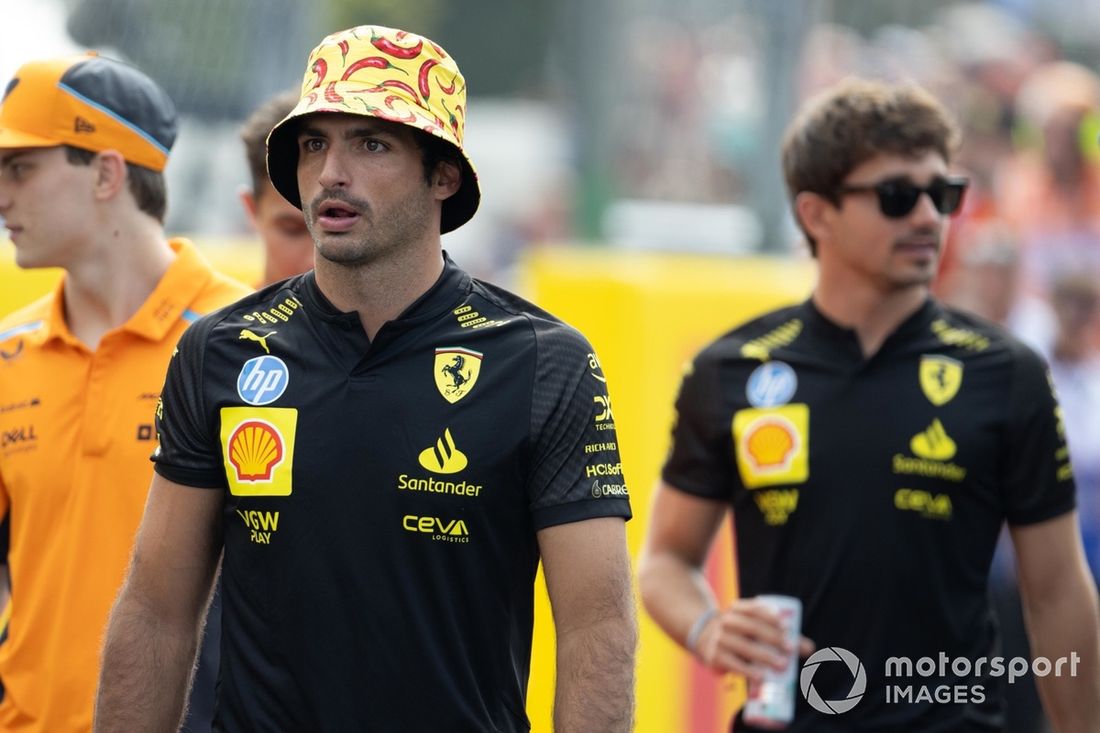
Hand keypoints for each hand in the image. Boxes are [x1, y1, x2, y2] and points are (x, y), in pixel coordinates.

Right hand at [694, 599, 815, 682]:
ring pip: (744, 647)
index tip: (787, 627)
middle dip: (773, 638)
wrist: (704, 638)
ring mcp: (719, 638)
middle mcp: (726, 620)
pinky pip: (732, 663)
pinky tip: (760, 677)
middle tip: (790, 650)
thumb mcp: (753, 627)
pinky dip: (747, 671)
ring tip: (782, 665)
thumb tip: (810, 648)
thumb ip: (779, 635)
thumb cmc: (740, 633)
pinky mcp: (714, 656)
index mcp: (737, 608)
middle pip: (752, 628)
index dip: (771, 617)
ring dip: (764, 656)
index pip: (755, 609)